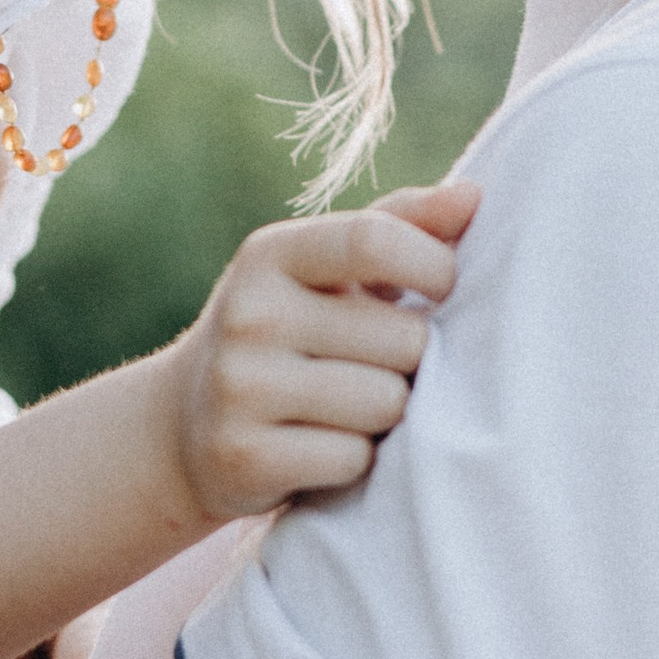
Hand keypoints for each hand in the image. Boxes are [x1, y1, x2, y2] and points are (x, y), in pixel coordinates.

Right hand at [164, 183, 477, 523]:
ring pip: (386, 404)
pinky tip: (322, 447)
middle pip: (402, 339)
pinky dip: (354, 461)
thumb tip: (475, 196)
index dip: (432, 266)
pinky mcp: (243, 457)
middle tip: (377, 365)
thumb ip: (400, 226)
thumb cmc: (286, 329)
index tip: (444, 289)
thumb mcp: (325, 269)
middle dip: (412, 359)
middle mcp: (249, 315)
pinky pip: (352, 460)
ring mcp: (240, 388)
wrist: (184, 423)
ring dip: (387, 414)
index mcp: (271, 254)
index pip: (373, 241)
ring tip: (350, 407)